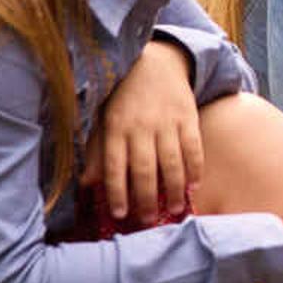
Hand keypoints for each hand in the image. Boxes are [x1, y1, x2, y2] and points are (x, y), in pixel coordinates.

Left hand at [89, 37, 205, 221]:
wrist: (156, 61)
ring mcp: (167, 121)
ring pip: (172, 162)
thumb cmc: (125, 96)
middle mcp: (141, 126)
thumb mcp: (104, 118)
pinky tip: (194, 186)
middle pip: (145, 169)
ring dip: (175, 189)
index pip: (115, 166)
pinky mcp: (188, 117)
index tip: (120, 214)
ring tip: (176, 210)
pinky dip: (195, 169)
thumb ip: (98, 150)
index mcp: (116, 127)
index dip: (117, 192)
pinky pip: (194, 147)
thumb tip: (87, 183)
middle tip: (148, 221)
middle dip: (147, 198)